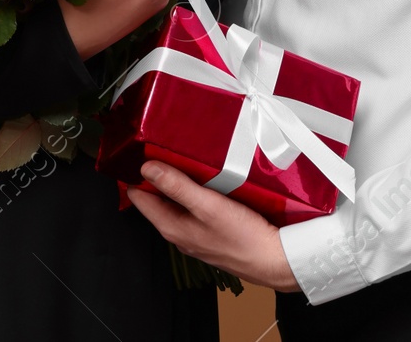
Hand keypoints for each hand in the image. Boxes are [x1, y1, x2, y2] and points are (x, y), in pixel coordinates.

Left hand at [127, 161, 300, 291]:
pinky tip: (208, 182)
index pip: (138, 197)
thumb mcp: (208, 205)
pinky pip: (194, 209)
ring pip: (176, 203)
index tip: (141, 152)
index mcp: (171, 227)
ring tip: (186, 161)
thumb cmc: (243, 237)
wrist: (274, 261)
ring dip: (178, 184)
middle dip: (158, 176)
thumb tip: (147, 168)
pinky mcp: (211, 234)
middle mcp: (178, 233)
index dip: (136, 174)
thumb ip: (177, 186)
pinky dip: (196, 194)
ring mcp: (194, 235)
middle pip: (157, 199)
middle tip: (164, 150)